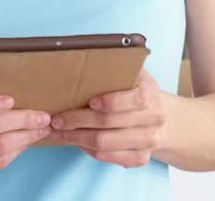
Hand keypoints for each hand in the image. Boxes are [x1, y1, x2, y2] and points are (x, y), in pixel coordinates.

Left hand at [50, 69, 167, 167]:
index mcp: (150, 94)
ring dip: (77, 138)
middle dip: (78, 121)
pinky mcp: (140, 158)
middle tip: (56, 119)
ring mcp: (148, 141)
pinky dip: (88, 150)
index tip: (90, 101)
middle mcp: (153, 119)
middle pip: (110, 123)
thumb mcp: (131, 73)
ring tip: (59, 132)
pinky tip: (76, 141)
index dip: (110, 102)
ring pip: (105, 143)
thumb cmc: (135, 89)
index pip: (133, 100)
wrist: (157, 115)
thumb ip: (114, 67)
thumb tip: (81, 56)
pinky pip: (108, 158)